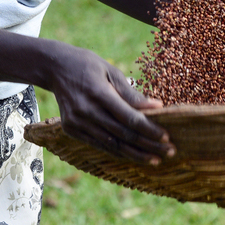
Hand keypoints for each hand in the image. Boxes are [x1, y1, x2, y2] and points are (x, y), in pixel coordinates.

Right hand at [44, 42, 173, 165]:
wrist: (55, 68)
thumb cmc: (88, 65)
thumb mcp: (110, 71)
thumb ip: (131, 93)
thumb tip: (157, 107)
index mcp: (98, 92)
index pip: (128, 117)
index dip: (148, 129)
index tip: (166, 137)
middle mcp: (85, 110)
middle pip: (122, 134)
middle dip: (148, 145)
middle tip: (169, 151)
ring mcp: (76, 122)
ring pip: (111, 144)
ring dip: (135, 154)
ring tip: (155, 159)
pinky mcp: (70, 129)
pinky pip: (98, 144)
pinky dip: (117, 151)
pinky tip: (133, 155)